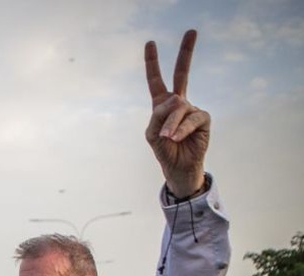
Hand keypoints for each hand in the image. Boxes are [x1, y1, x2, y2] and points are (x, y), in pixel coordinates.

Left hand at [144, 29, 209, 197]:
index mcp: (161, 104)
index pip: (156, 79)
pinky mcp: (203, 118)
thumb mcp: (152, 134)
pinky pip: (190, 118)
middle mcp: (178, 102)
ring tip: (167, 137)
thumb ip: (158, 116)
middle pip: (182, 73)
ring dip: (170, 124)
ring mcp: (192, 108)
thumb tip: (177, 100)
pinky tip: (176, 137)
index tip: (150, 43)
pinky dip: (181, 129)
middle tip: (192, 30)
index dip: (152, 62)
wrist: (178, 167)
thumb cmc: (164, 149)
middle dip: (186, 52)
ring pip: (178, 108)